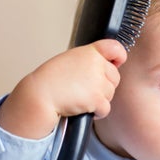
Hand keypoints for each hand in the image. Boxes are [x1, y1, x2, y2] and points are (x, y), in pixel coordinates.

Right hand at [0, 39, 126, 137]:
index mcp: (89, 52)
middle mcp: (96, 64)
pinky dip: (97, 112)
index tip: (117, 62)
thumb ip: (89, 61)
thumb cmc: (51, 79)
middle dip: (105, 85)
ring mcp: (98, 82)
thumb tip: (106, 66)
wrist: (40, 94)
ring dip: (100, 99)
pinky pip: (106, 109)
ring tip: (82, 98)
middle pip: (115, 77)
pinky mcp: (97, 99)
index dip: (119, 55)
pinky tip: (85, 109)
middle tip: (87, 89)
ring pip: (110, 94)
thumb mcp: (70, 60)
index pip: (114, 47)